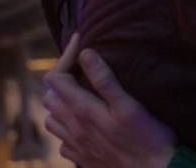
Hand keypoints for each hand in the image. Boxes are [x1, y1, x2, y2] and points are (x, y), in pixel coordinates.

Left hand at [42, 35, 176, 167]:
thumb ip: (104, 80)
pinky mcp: (81, 159)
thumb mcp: (128, 105)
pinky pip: (62, 140)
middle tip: (82, 65)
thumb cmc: (146, 138)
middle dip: (62, 77)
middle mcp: (73, 129)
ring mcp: (75, 146)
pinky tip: (84, 123)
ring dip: (60, 103)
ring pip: (51, 119)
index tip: (80, 40)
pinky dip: (67, 126)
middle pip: (49, 97)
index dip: (65, 55)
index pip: (56, 78)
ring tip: (80, 91)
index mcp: (82, 111)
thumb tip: (85, 53)